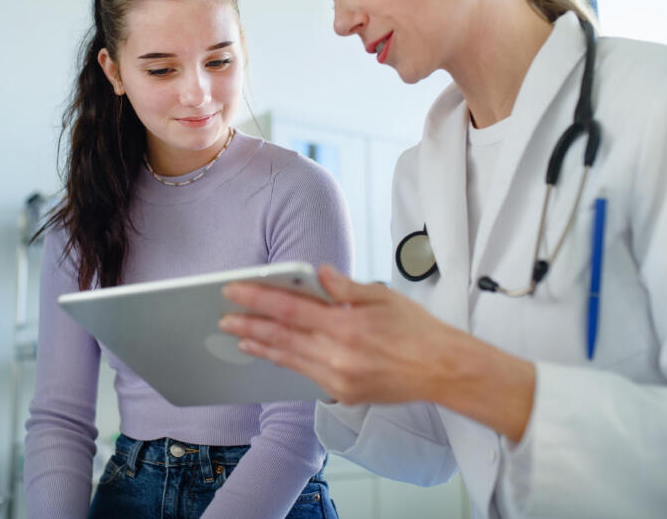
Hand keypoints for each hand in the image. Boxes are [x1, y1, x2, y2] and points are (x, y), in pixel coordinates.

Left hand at [219, 264, 456, 404]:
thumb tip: (317, 272)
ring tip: (240, 337)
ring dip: (261, 346)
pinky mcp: (343, 394)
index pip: (290, 308)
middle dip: (249, 324)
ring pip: (289, 359)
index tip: (233, 290)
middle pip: (282, 336)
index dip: (257, 298)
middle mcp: (339, 354)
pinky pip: (305, 374)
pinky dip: (286, 361)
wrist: (442, 370)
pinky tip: (273, 353)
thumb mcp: (382, 296)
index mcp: (347, 324)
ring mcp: (339, 378)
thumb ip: (345, 286)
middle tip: (224, 316)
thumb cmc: (417, 330)